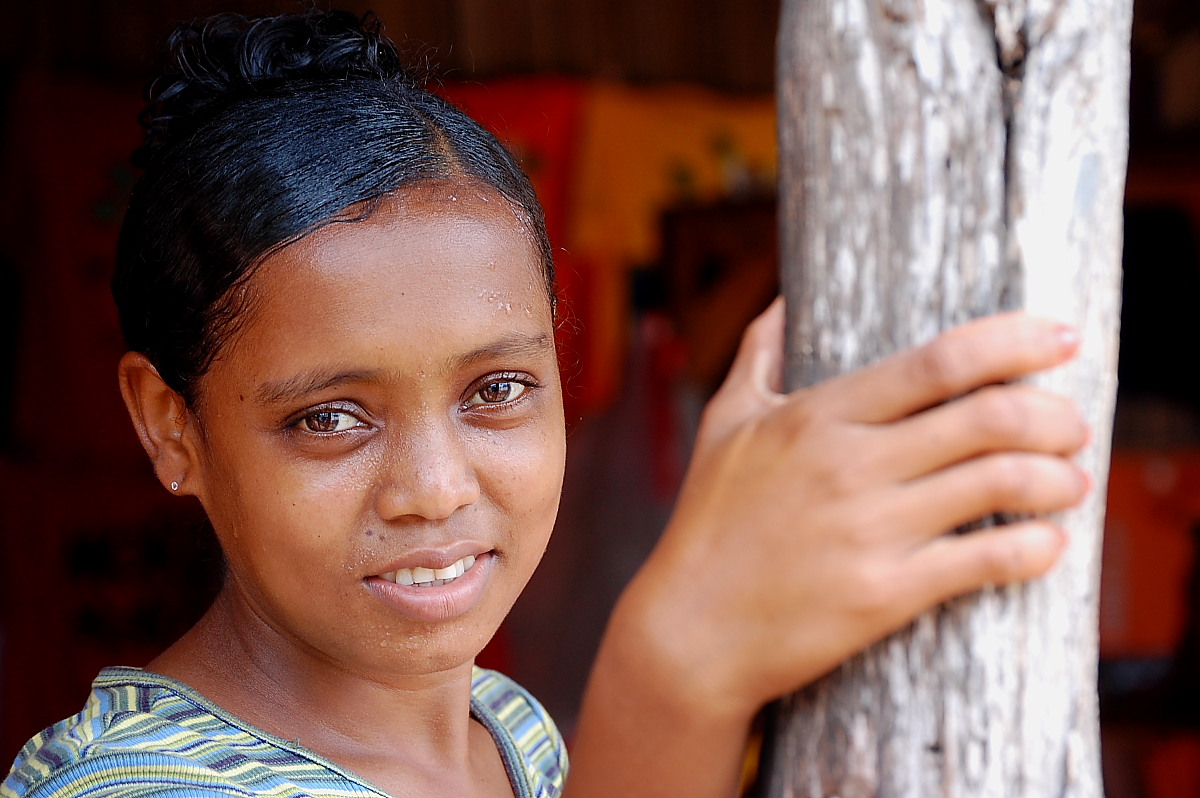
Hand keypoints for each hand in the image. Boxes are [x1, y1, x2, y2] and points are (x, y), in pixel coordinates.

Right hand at [614, 298, 1089, 722]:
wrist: (691, 629)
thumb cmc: (708, 522)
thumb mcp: (723, 426)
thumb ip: (757, 356)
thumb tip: (781, 302)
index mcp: (818, 416)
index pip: (938, 362)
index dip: (1015, 342)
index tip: (1062, 337)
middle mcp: (850, 465)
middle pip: (988, 418)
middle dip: (1053, 414)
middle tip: (1073, 424)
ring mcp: (870, 531)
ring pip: (1000, 484)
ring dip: (1058, 478)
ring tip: (1072, 481)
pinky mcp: (884, 593)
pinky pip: (985, 562)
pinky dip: (1036, 548)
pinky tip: (1049, 543)